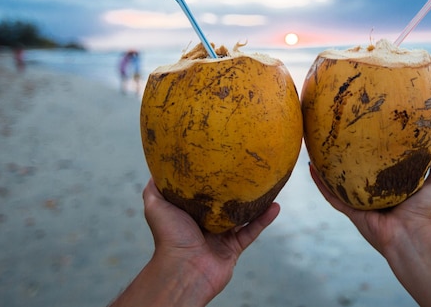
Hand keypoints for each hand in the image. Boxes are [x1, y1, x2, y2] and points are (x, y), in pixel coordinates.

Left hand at [110, 179, 279, 306]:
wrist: (184, 269)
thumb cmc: (169, 237)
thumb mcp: (155, 205)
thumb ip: (154, 188)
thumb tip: (156, 167)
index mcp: (189, 213)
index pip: (201, 193)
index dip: (209, 179)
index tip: (220, 161)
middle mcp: (205, 224)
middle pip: (224, 204)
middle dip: (234, 189)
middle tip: (247, 170)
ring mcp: (221, 237)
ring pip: (242, 216)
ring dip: (255, 202)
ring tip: (266, 184)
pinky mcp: (234, 248)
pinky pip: (252, 231)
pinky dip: (264, 219)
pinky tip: (275, 206)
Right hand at [310, 141, 430, 254]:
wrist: (411, 235)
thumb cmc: (424, 211)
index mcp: (388, 186)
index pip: (376, 165)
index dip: (369, 150)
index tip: (363, 130)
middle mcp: (371, 193)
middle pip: (354, 171)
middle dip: (344, 156)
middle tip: (336, 135)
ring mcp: (358, 201)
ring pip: (337, 181)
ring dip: (326, 167)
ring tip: (317, 148)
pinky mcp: (350, 209)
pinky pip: (331, 194)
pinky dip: (319, 182)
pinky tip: (311, 167)